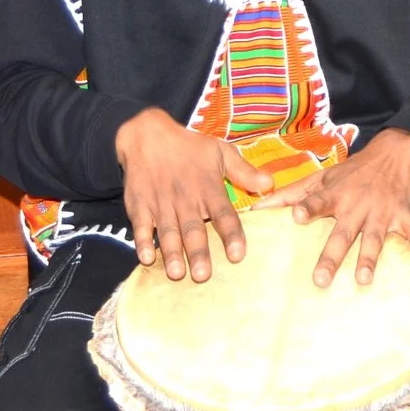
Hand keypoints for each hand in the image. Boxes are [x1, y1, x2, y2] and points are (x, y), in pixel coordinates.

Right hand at [115, 108, 271, 282]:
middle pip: (193, 229)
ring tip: (177, 273)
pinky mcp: (140, 205)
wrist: (146, 135)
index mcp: (208, 188)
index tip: (238, 255)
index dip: (231, 235)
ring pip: (168, 231)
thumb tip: (269, 184)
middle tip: (203, 275)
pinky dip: (143, 241)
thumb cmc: (188, 147)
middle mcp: (185, 198)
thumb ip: (243, 171)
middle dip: (198, 252)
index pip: (223, 214)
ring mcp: (161, 202)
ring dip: (172, 253)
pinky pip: (141, 225)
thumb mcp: (219, 151)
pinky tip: (147, 257)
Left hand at [284, 129, 409, 288]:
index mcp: (335, 195)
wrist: (395, 152)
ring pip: (374, 238)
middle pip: (342, 233)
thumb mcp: (323, 177)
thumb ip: (291, 194)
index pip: (318, 202)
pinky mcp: (403, 215)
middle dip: (332, 255)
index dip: (308, 208)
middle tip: (320, 279)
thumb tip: (256, 209)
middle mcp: (356, 205)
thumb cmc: (353, 171)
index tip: (297, 217)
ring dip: (369, 257)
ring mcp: (381, 211)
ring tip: (363, 278)